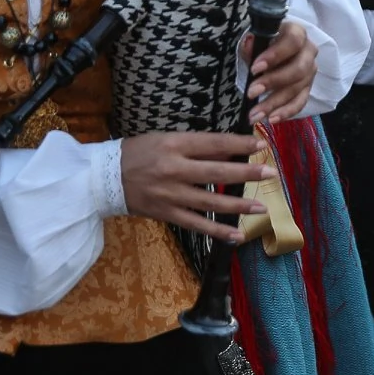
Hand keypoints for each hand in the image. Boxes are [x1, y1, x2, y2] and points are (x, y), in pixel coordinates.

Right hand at [121, 130, 275, 241]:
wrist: (102, 178)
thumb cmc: (137, 153)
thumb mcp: (165, 139)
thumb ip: (196, 146)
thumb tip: (230, 150)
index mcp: (173, 144)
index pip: (213, 143)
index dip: (239, 145)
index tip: (260, 145)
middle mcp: (173, 169)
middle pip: (217, 171)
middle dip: (247, 172)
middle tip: (271, 173)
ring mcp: (170, 194)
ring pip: (210, 201)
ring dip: (239, 205)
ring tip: (262, 207)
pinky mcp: (166, 213)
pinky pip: (197, 224)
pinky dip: (218, 231)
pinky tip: (237, 235)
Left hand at [242, 21, 316, 125]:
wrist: (274, 51)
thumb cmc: (264, 43)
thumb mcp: (255, 39)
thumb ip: (251, 43)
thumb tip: (249, 44)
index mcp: (297, 33)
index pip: (292, 42)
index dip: (275, 55)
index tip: (255, 68)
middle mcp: (309, 51)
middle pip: (298, 69)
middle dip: (274, 82)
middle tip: (251, 93)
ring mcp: (310, 71)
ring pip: (298, 88)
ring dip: (275, 103)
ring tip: (255, 115)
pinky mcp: (307, 88)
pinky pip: (301, 102)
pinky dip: (286, 112)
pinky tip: (271, 119)